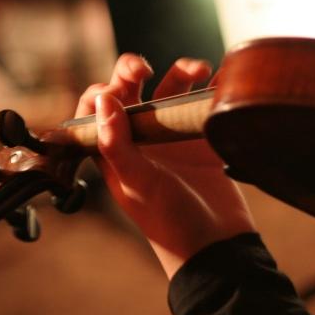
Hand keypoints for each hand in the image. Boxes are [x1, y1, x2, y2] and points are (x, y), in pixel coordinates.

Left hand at [75, 54, 256, 278]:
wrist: (219, 247)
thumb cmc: (170, 224)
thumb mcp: (138, 185)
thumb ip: (118, 145)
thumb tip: (103, 100)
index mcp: (113, 152)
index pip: (94, 110)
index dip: (100, 91)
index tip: (117, 88)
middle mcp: (139, 139)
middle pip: (129, 90)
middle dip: (132, 70)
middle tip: (144, 67)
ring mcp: (172, 136)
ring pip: (169, 89)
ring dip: (182, 72)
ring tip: (200, 70)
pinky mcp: (203, 137)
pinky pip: (203, 101)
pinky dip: (212, 85)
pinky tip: (220, 78)